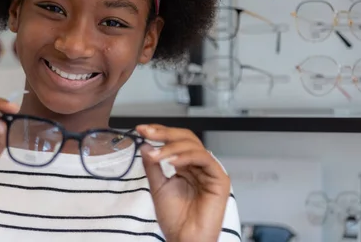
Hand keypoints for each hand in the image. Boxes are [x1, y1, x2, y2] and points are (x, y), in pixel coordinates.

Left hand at [136, 124, 230, 241]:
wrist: (184, 238)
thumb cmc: (175, 218)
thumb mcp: (158, 186)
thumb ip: (153, 165)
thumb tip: (145, 145)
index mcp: (186, 165)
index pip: (175, 141)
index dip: (159, 132)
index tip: (141, 129)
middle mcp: (199, 165)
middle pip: (185, 138)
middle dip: (164, 133)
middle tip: (147, 132)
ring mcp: (210, 170)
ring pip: (193, 145)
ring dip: (171, 147)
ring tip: (156, 155)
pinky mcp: (219, 178)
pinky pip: (203, 158)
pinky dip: (186, 156)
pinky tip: (171, 161)